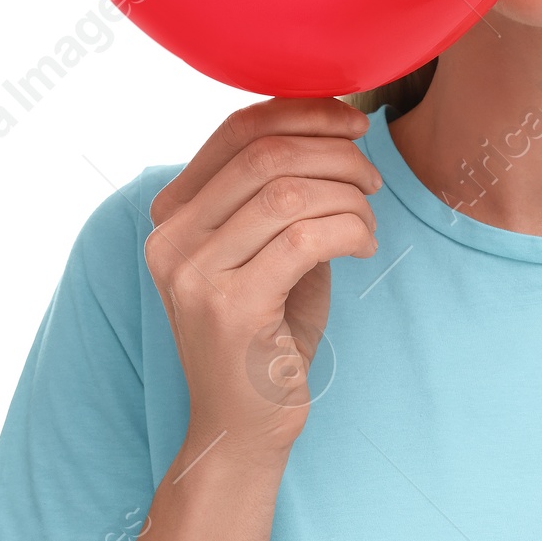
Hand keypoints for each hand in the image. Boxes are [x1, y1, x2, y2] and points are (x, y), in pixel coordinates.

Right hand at [144, 97, 381, 467]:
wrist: (243, 428)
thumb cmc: (267, 333)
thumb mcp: (267, 249)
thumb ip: (281, 192)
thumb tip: (334, 125)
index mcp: (172, 215)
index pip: (238, 130)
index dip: (303, 112)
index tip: (354, 122)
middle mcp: (169, 239)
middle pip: (267, 155)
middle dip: (336, 155)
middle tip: (372, 180)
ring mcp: (193, 275)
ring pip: (289, 193)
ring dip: (348, 199)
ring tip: (368, 224)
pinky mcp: (228, 309)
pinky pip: (305, 238)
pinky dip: (350, 231)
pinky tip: (364, 247)